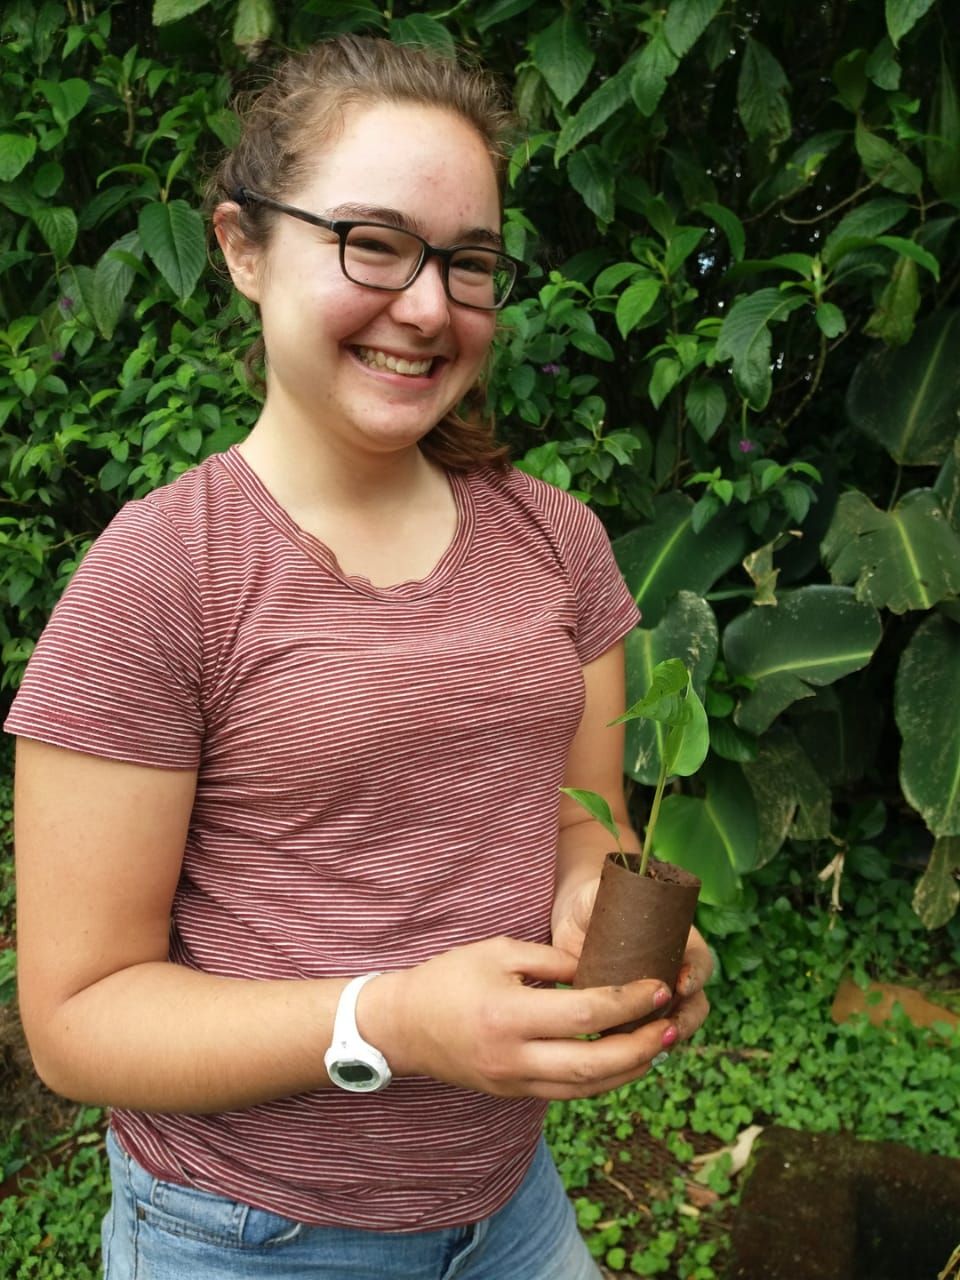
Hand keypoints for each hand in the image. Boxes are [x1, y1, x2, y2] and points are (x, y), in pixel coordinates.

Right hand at [361, 936, 685, 1101]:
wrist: (402, 1026)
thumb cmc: (449, 978)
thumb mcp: (498, 952)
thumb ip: (551, 960)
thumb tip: (600, 967)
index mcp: (510, 1016)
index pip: (585, 1014)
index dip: (627, 1002)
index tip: (656, 985)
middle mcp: (514, 1057)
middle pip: (594, 1064)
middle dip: (641, 1046)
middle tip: (670, 1023)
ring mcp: (513, 1082)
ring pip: (586, 1088)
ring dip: (628, 1070)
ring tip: (657, 1043)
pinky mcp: (513, 1093)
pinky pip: (567, 1093)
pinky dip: (601, 1080)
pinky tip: (623, 1060)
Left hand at [552, 881, 711, 1045]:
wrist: (578, 918)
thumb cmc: (594, 899)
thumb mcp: (600, 892)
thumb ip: (603, 892)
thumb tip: (596, 903)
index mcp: (677, 939)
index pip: (699, 959)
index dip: (696, 974)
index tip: (681, 984)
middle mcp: (672, 971)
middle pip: (695, 1002)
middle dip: (687, 1019)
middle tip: (670, 1028)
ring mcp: (654, 996)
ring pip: (674, 1025)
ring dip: (668, 1038)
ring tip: (654, 1046)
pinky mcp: (631, 1014)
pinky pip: (646, 1037)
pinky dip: (642, 1047)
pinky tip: (626, 1053)